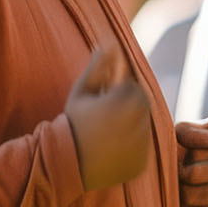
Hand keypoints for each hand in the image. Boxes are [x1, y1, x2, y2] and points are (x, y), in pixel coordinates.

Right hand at [65, 45, 152, 191]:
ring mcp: (141, 146)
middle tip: (103, 117)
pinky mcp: (141, 164)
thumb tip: (110, 43)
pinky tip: (109, 150)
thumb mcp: (82, 91)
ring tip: (104, 134)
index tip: (100, 101)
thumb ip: (99, 66)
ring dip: (130, 126)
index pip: (133, 87)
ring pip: (143, 127)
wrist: (64, 163)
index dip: (115, 93)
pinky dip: (130, 147)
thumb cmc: (72, 122)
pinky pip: (142, 149)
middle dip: (126, 108)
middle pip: (142, 107)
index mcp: (125, 102)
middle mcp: (138, 124)